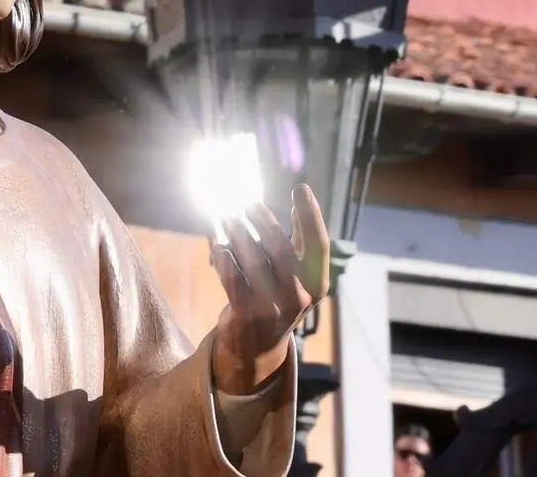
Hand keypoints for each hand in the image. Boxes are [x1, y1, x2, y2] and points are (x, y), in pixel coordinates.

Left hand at [210, 184, 330, 394]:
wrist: (258, 347)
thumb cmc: (278, 296)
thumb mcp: (296, 274)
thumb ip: (300, 240)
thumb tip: (301, 198)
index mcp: (316, 283)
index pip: (319, 244)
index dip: (311, 215)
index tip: (300, 188)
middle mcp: (299, 296)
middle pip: (280, 248)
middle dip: (262, 220)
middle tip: (247, 202)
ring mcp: (272, 307)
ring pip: (252, 260)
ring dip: (238, 233)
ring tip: (227, 216)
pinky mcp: (246, 315)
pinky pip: (232, 279)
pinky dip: (224, 258)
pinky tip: (217, 244)